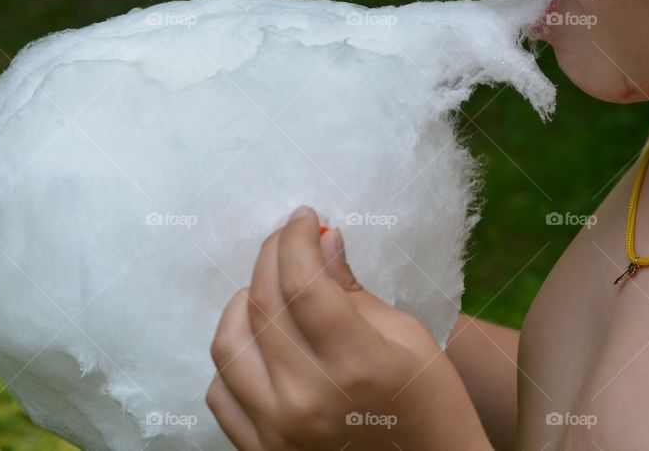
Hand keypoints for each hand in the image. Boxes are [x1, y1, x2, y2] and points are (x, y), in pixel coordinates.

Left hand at [206, 205, 492, 450]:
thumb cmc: (429, 400)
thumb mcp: (405, 335)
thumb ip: (351, 289)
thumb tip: (322, 240)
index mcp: (356, 366)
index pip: (302, 283)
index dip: (297, 239)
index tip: (304, 218)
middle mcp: (306, 401)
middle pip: (262, 305)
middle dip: (272, 255)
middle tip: (289, 239)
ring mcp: (277, 432)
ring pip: (229, 343)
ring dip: (245, 303)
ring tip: (272, 290)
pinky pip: (220, 390)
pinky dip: (234, 355)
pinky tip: (261, 341)